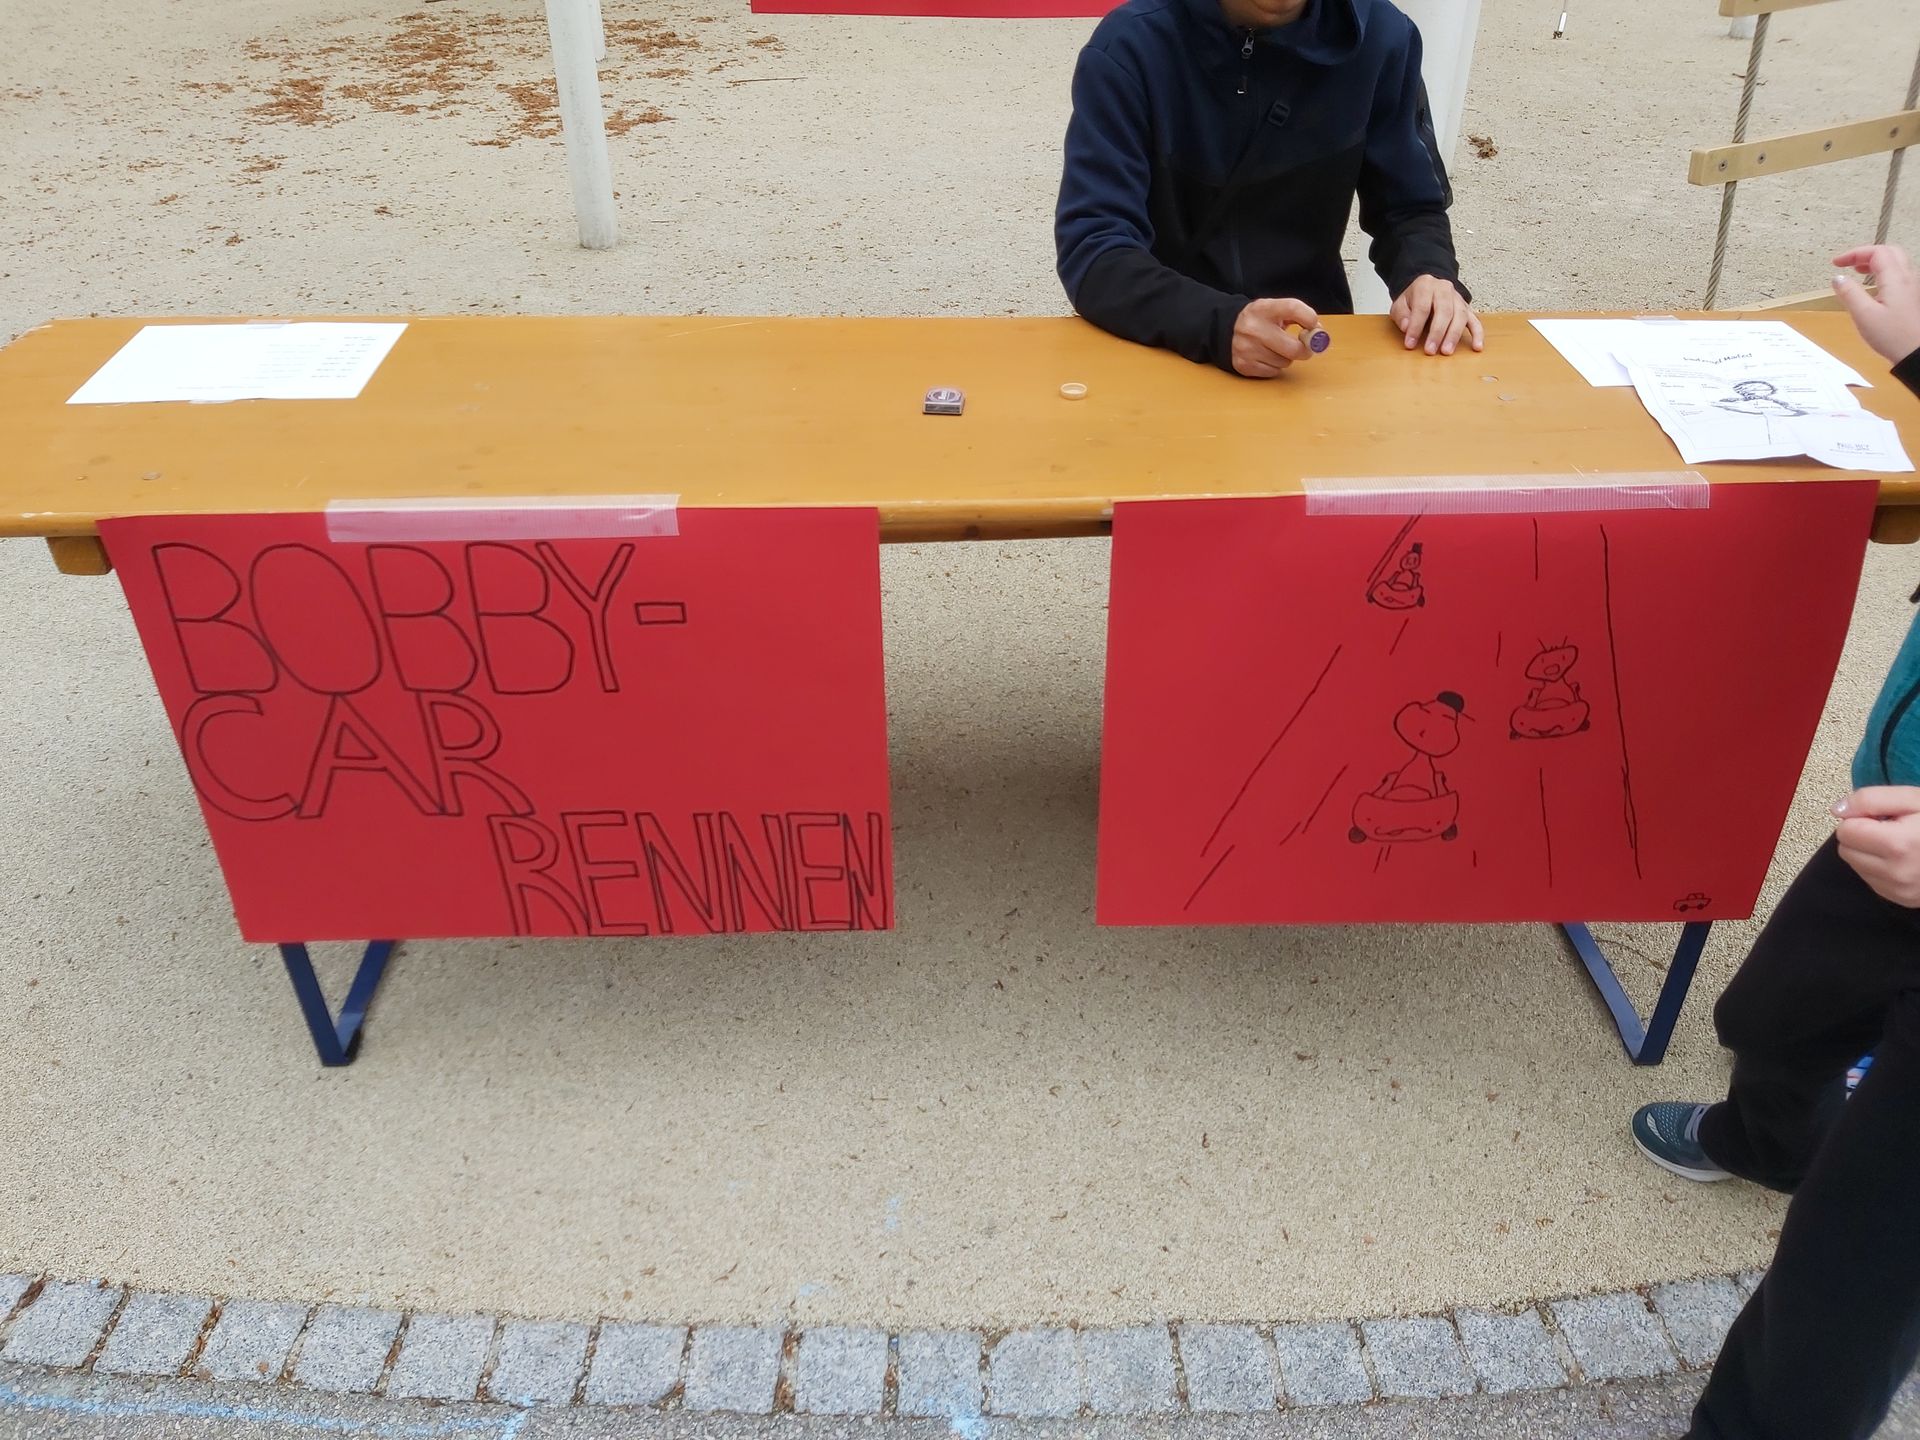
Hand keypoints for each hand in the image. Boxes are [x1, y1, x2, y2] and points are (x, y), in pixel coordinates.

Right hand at [1232, 298, 1319, 378]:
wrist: (1228, 329)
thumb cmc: (1261, 320)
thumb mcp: (1276, 309)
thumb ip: (1299, 315)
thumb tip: (1318, 333)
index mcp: (1263, 309)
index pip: (1293, 308)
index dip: (1309, 319)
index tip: (1314, 327)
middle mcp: (1253, 328)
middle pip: (1294, 348)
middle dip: (1305, 350)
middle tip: (1304, 348)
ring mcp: (1246, 348)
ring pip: (1285, 362)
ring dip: (1286, 358)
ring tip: (1276, 349)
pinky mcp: (1243, 365)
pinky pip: (1273, 372)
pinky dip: (1274, 367)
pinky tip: (1266, 357)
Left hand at [1391, 275, 1483, 356]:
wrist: (1427, 287)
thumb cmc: (1413, 299)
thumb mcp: (1400, 303)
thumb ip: (1402, 314)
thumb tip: (1407, 327)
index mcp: (1426, 286)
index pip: (1422, 307)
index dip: (1416, 327)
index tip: (1410, 344)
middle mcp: (1444, 289)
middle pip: (1444, 311)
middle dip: (1437, 333)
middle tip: (1430, 351)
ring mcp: (1458, 298)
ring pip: (1460, 315)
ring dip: (1454, 335)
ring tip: (1447, 351)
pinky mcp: (1467, 308)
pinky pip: (1475, 320)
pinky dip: (1477, 334)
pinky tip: (1477, 347)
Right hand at [1832, 245, 1919, 364]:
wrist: (1917, 352)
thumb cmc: (1894, 336)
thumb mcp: (1864, 315)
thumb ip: (1849, 293)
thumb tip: (1838, 278)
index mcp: (1896, 278)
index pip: (1876, 252)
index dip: (1854, 253)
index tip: (1837, 263)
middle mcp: (1908, 278)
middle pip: (1889, 252)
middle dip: (1866, 254)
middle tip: (1848, 264)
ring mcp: (1913, 287)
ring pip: (1896, 262)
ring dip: (1876, 262)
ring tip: (1859, 272)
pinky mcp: (1913, 297)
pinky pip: (1899, 275)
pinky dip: (1884, 273)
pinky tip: (1874, 287)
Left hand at [1833, 786, 1919, 905]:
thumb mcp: (1913, 798)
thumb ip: (1871, 799)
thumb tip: (1837, 810)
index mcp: (1898, 845)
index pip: (1846, 830)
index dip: (1861, 817)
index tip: (1883, 815)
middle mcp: (1896, 873)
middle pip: (1846, 849)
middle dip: (1861, 835)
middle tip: (1892, 828)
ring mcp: (1899, 891)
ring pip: (1855, 865)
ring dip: (1868, 851)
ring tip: (1899, 843)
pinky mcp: (1901, 900)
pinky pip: (1870, 879)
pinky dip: (1878, 867)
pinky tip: (1903, 858)